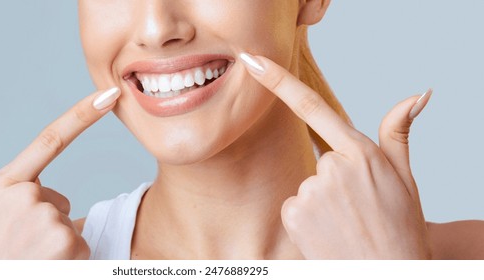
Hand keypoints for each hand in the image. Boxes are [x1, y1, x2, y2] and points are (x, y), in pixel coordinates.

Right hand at [0, 87, 120, 258]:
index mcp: (5, 183)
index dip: (82, 115)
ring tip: (26, 256)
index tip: (108, 96)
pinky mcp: (66, 241)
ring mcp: (46, 217)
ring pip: (67, 225)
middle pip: (57, 201)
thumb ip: (22, 192)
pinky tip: (43, 264)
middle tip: (18, 245)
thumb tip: (58, 201)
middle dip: (46, 223)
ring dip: (54, 243)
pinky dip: (67, 258)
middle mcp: (25, 195)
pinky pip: (78, 244)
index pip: (51, 139)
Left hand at [240, 53, 431, 258]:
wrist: (390, 273)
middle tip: (356, 208)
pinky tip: (327, 233)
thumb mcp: (405, 177)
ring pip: (306, 186)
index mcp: (360, 152)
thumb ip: (398, 134)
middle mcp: (333, 167)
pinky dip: (306, 219)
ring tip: (345, 224)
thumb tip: (418, 95)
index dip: (279, 81)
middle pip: (320, 161)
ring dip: (321, 203)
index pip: (313, 106)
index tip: (252, 61)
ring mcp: (312, 190)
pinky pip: (293, 206)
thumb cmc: (400, 227)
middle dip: (333, 180)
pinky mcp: (294, 213)